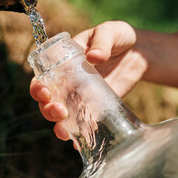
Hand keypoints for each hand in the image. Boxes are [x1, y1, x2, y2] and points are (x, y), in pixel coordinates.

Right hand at [30, 21, 147, 140]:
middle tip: (59, 111)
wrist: (139, 52)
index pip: (43, 78)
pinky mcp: (98, 108)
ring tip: (65, 132)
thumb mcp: (109, 32)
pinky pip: (85, 124)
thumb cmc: (118, 36)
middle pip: (49, 102)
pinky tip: (78, 145)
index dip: (38, 88)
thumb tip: (94, 57)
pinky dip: (79, 137)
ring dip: (59, 126)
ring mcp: (83, 98)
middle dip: (48, 110)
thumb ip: (102, 42)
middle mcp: (69, 83)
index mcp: (63, 63)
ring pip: (63, 116)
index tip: (45, 92)